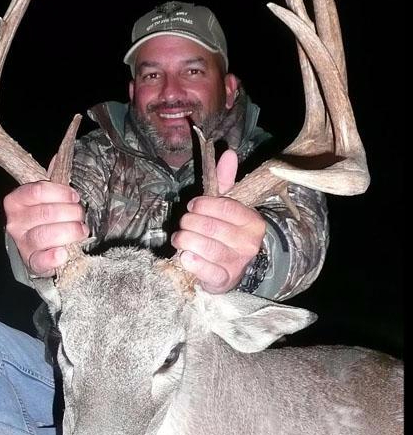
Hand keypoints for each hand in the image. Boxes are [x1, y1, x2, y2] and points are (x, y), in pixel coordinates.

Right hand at [4, 181, 87, 276]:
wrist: (37, 248)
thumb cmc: (44, 217)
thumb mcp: (46, 197)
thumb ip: (51, 179)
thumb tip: (59, 156)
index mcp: (16, 201)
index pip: (36, 191)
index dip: (60, 192)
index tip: (74, 197)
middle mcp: (15, 222)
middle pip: (46, 213)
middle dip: (70, 213)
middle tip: (80, 215)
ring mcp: (22, 243)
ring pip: (45, 235)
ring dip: (69, 231)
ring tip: (81, 230)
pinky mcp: (31, 262)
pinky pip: (40, 261)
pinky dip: (53, 258)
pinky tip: (63, 253)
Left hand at [171, 150, 265, 293]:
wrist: (229, 271)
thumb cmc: (224, 233)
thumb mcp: (226, 206)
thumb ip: (225, 180)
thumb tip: (228, 153)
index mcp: (253, 222)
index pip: (225, 206)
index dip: (203, 204)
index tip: (193, 206)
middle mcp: (249, 244)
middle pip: (210, 226)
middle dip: (189, 222)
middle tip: (184, 223)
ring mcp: (237, 264)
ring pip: (205, 246)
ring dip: (185, 240)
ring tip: (180, 238)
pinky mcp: (224, 281)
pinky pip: (206, 270)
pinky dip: (191, 261)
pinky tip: (185, 256)